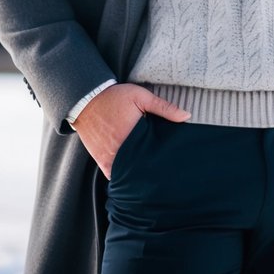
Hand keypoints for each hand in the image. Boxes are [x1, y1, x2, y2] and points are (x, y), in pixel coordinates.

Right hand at [71, 83, 189, 178]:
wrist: (86, 98)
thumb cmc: (115, 97)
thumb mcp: (141, 97)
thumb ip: (164, 107)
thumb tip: (187, 116)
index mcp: (132, 138)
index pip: (150, 160)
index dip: (160, 164)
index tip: (168, 166)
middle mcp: (119, 152)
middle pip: (138, 171)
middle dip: (149, 173)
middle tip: (161, 174)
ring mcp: (108, 157)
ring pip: (125, 175)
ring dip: (134, 175)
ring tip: (147, 176)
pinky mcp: (99, 158)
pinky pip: (111, 174)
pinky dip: (120, 175)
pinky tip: (130, 175)